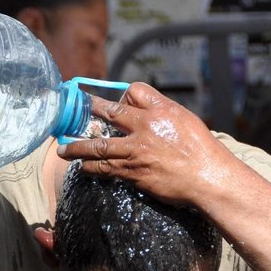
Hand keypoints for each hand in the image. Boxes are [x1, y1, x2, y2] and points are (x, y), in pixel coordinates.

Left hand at [57, 82, 231, 207]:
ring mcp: (137, 150)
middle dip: (88, 111)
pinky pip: (105, 168)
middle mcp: (146, 126)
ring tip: (63, 150)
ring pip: (99, 145)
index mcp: (161, 110)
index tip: (113, 103)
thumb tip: (145, 112)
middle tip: (71, 111)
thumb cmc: (202, 152)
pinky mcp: (133, 171)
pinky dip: (91, 167)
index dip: (122, 96)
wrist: (208, 178)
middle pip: (109, 114)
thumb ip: (164, 114)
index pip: (134, 92)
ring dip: (78, 147)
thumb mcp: (186, 121)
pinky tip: (82, 167)